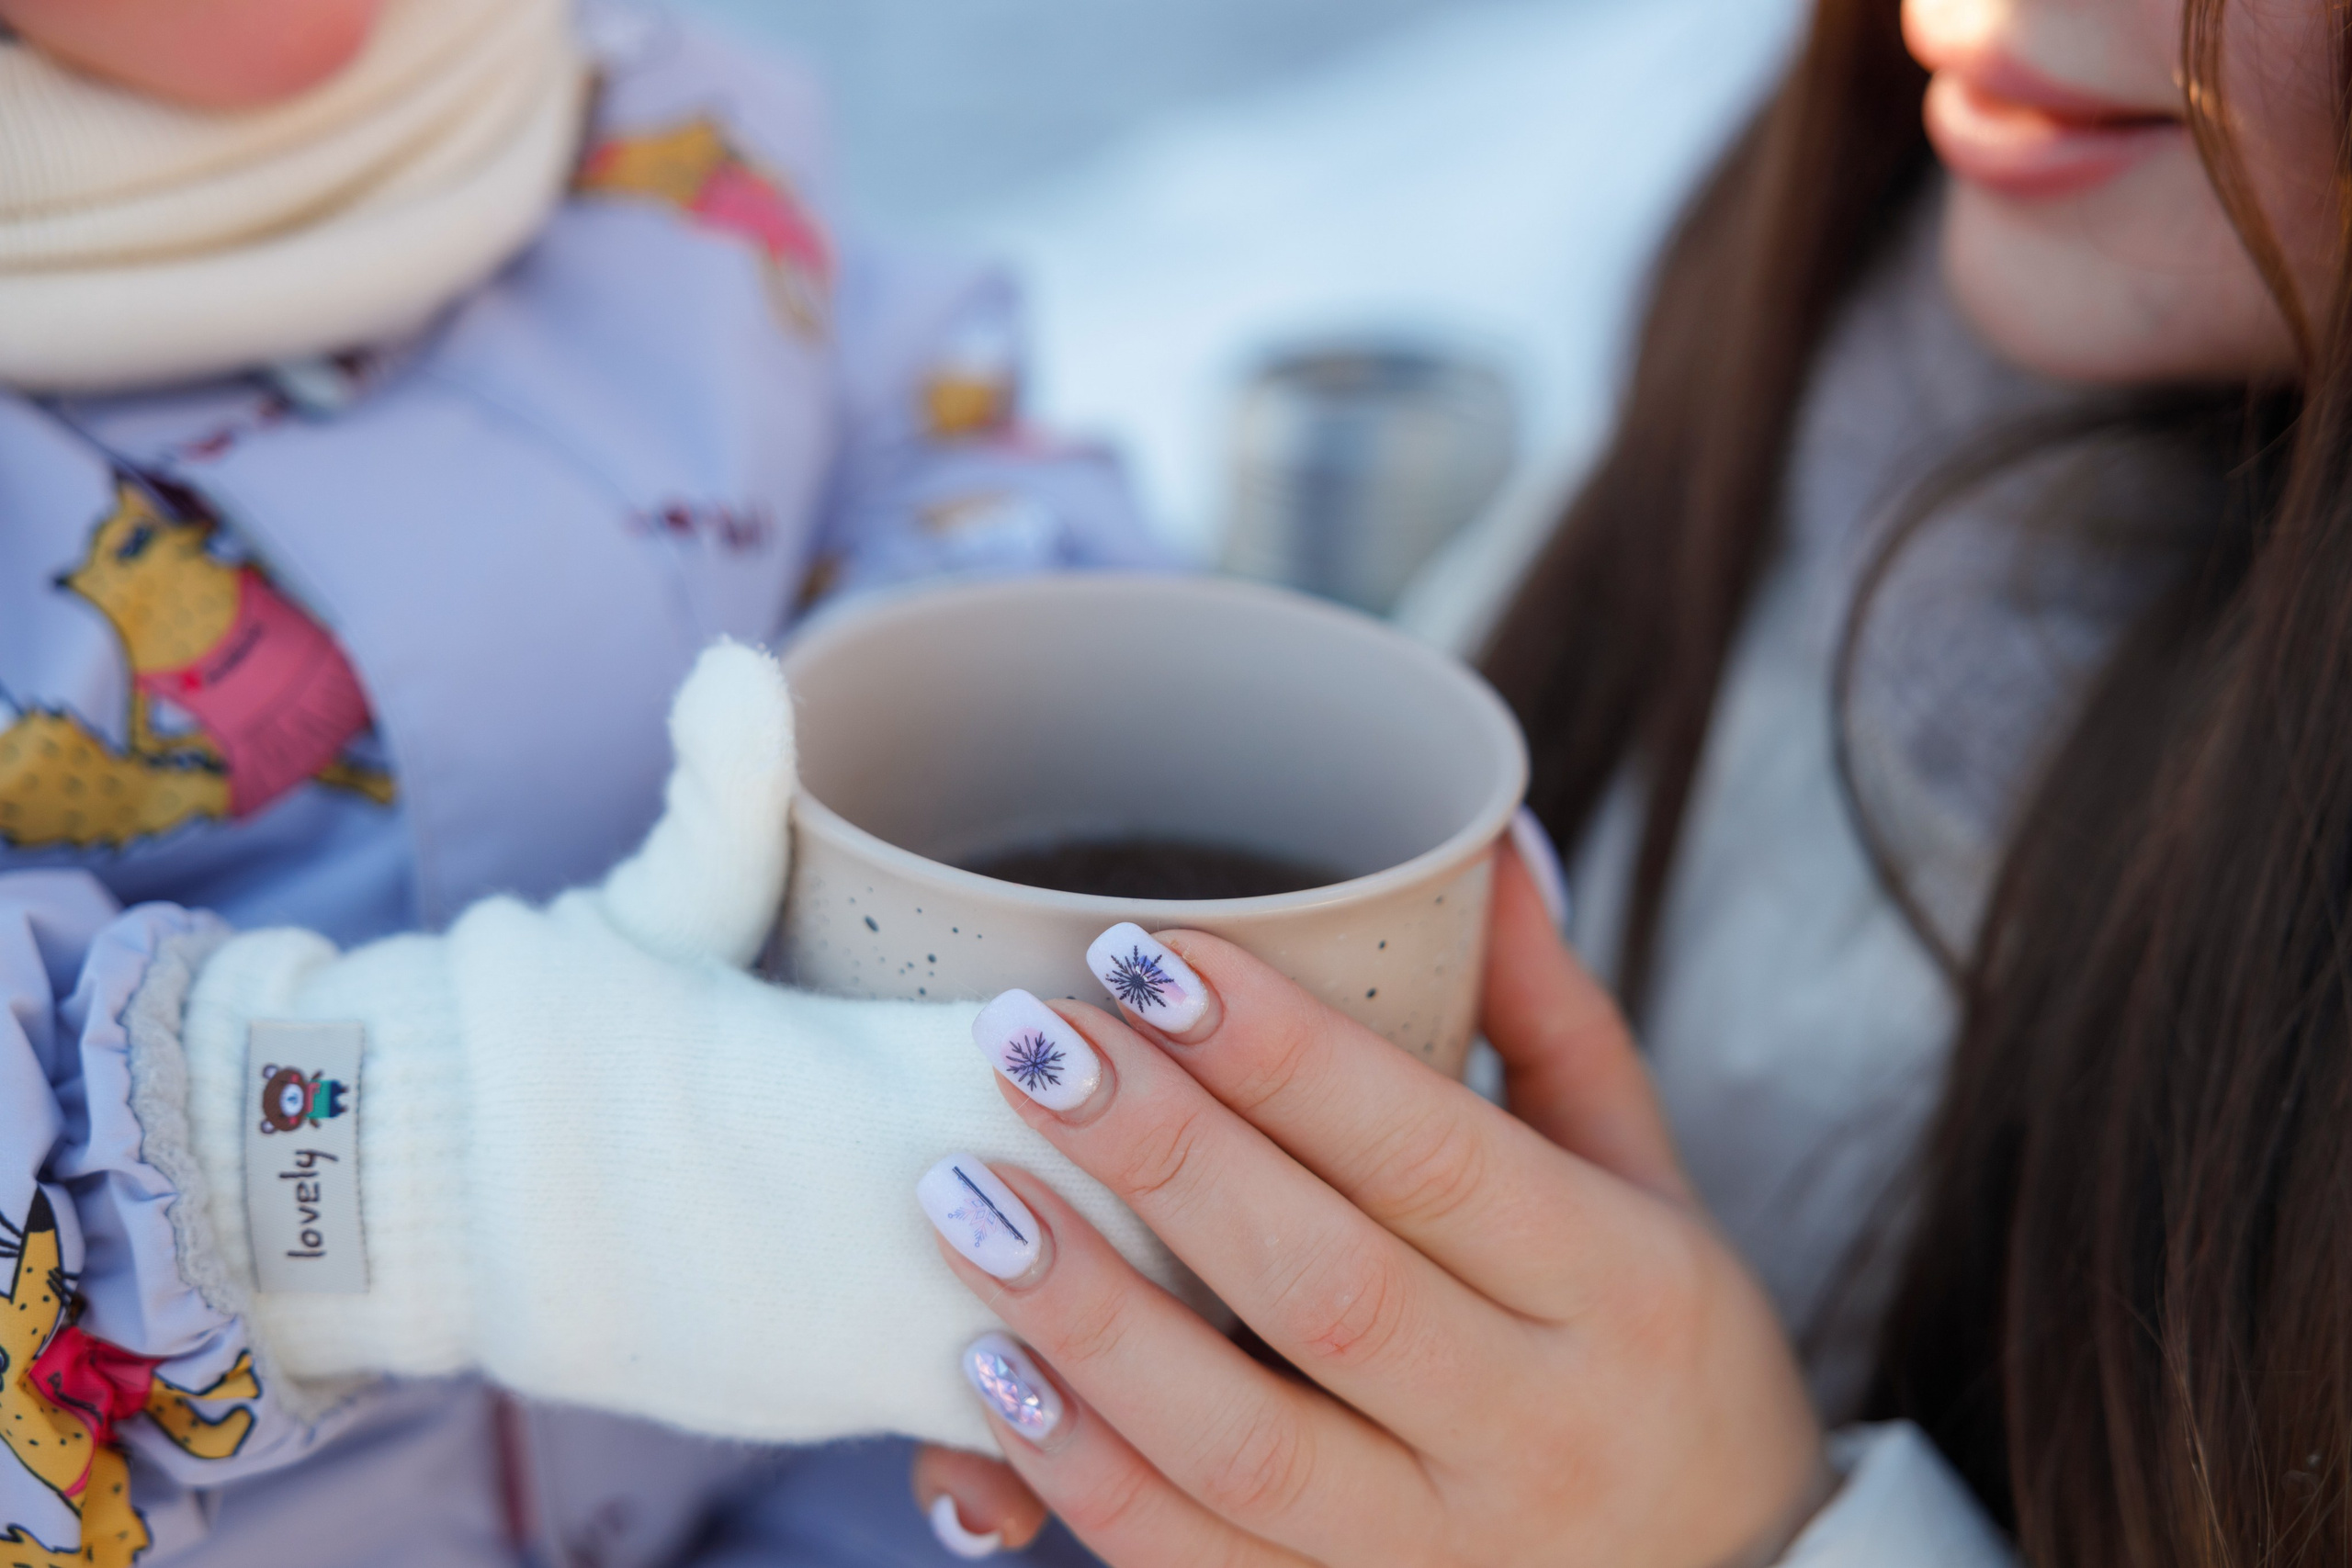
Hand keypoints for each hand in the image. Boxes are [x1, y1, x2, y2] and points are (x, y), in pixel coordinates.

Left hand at [914, 844, 1824, 1565]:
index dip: (1283, 1055)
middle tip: (1027, 1045)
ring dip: (1091, 1322)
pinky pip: (1199, 1567)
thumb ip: (1552, 1019)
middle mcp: (1538, 1426)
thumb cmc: (1665, 1345)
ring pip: (1244, 1450)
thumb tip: (1485, 841)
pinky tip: (989, 1380)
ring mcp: (1445, 1554)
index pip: (1432, 1156)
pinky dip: (1082, 1481)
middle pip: (1325, 1289)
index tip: (1147, 956)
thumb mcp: (1646, 1176)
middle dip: (1161, 1159)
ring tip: (965, 1203)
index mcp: (1620, 1286)